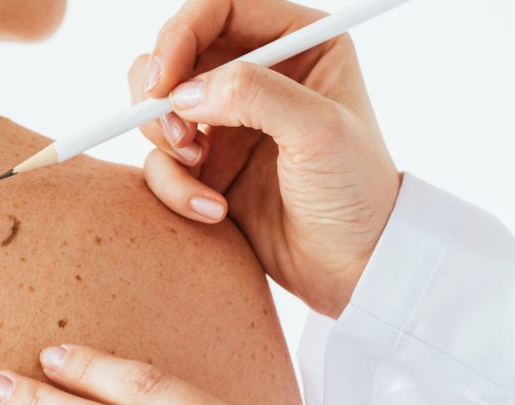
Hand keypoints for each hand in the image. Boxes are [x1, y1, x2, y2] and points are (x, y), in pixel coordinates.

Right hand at [128, 0, 400, 316]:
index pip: (218, 9)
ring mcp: (227, 121)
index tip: (163, 79)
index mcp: (296, 45)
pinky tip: (212, 210)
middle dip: (162, 92)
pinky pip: (160, 161)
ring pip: (158, 106)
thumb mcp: (319, 132)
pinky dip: (173, 186)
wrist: (353, 269)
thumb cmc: (356, 194)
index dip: (180, 34)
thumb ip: (255, 94)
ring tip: (199, 169)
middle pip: (175, 53)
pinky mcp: (207, 165)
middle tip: (176, 132)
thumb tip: (185, 91)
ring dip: (164, 140)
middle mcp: (257, 76)